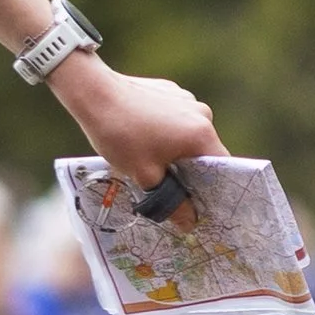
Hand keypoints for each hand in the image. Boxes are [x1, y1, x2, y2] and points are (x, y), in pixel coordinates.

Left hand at [52, 54, 226, 190]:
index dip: (211, 190)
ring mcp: (186, 99)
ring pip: (187, 135)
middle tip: (165, 185)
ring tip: (145, 158)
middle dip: (186, 171)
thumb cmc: (120, 135)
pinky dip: (164, 131)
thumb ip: (171, 201)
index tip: (198, 204)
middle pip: (203, 152)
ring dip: (173, 150)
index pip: (221, 168)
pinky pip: (174, 119)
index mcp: (202, 134)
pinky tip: (139, 136)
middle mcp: (202, 113)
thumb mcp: (146, 176)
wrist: (94, 94)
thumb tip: (189, 223)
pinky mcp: (170, 91)